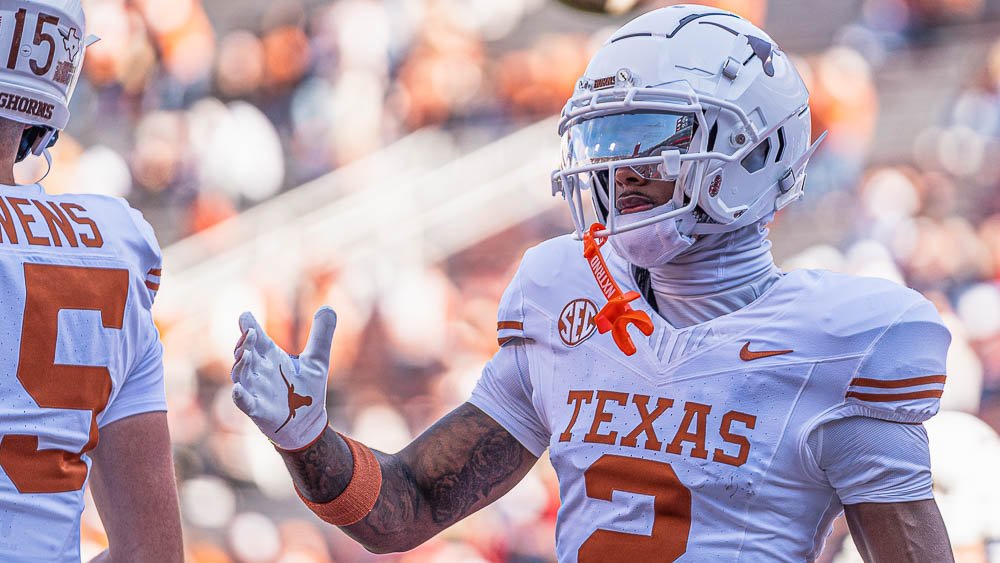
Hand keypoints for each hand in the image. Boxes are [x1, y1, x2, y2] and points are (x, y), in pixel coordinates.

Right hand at [231, 307, 336, 450]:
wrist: (309, 423)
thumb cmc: (307, 391)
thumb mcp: (318, 360)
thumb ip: (321, 335)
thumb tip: (328, 308)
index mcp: (271, 358)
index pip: (257, 339)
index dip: (249, 327)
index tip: (245, 315)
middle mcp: (260, 372)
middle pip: (245, 354)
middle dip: (244, 343)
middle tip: (251, 333)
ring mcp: (256, 390)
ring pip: (241, 375)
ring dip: (241, 364)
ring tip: (246, 353)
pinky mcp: (258, 409)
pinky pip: (244, 402)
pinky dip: (240, 396)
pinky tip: (237, 389)